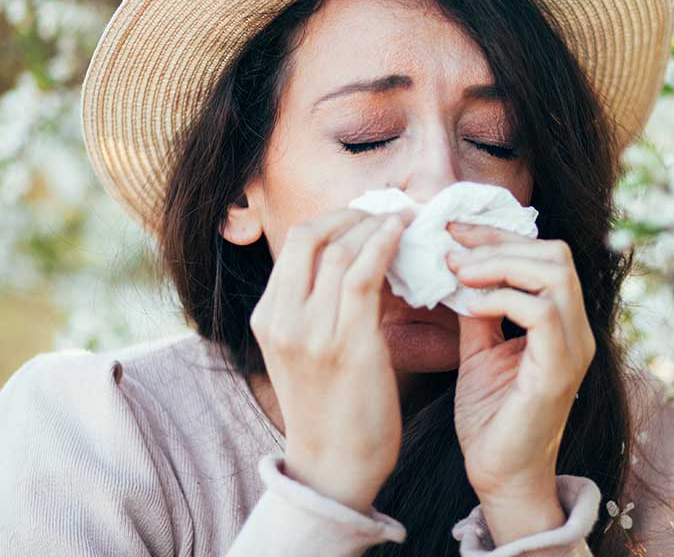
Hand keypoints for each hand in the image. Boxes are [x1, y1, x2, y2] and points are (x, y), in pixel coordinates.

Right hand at [250, 205, 414, 513]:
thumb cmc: (328, 405)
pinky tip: (401, 233)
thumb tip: (354, 254)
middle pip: (311, 236)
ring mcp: (311, 333)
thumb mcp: (302, 348)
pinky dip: (383, 245)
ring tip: (401, 219)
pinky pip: (363, 276)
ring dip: (375, 226)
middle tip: (383, 212)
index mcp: (267, 317)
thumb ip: (314, 303)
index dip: (334, 218)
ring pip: (340, 250)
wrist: (333, 467)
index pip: (296, 243)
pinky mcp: (347, 345)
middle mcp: (281, 320)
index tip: (363, 214)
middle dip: (352, 214)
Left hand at [445, 221, 595, 501]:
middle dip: (499, 241)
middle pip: (555, 253)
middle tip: (454, 250)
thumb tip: (459, 264)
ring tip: (460, 273)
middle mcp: (577, 329)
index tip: (454, 229)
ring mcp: (574, 348)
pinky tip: (470, 307)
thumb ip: (477, 306)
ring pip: (555, 273)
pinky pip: (542, 312)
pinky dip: (502, 299)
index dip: (498, 235)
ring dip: (500, 264)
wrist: (499, 475)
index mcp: (561, 320)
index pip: (543, 253)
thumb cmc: (491, 414)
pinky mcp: (560, 370)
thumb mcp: (479, 347)